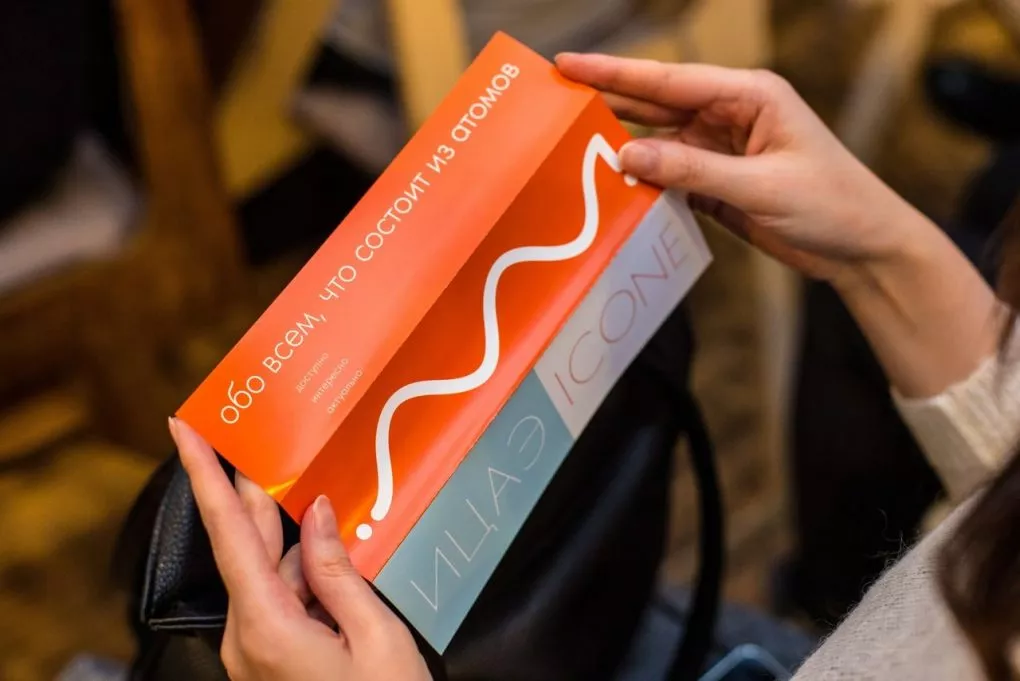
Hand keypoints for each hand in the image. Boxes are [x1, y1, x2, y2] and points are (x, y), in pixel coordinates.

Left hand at [169, 417, 431, 680]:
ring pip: (272, 573)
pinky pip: (283, 598)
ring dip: (297, 540)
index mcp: (268, 627)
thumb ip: (342, 571)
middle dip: (256, 494)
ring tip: (331, 508)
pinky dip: (306, 573)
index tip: (184, 431)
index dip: (204, 478)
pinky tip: (335, 557)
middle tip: (266, 442)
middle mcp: (249, 637)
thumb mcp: (377, 638)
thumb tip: (320, 516)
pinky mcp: (271, 658)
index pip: (230, 535)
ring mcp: (257, 651)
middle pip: (248, 546)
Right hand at [555, 53, 930, 284]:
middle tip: (555, 96)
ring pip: (658, 141)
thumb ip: (692, 170)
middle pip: (656, 103)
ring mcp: (722, 149)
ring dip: (620, 144)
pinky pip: (669, 175)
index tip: (569, 65)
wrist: (863, 247)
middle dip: (607, 98)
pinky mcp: (718, 182)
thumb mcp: (760, 186)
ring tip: (569, 142)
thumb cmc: (831, 204)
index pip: (669, 80)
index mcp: (749, 95)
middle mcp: (730, 114)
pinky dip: (642, 180)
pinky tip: (611, 183)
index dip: (614, 73)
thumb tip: (627, 156)